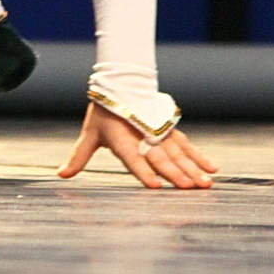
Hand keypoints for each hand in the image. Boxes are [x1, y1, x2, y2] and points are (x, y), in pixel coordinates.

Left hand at [57, 102, 216, 189]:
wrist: (120, 84)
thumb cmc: (103, 115)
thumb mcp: (89, 134)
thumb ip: (79, 157)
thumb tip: (61, 175)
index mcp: (121, 138)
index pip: (132, 158)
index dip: (143, 172)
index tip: (155, 187)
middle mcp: (143, 136)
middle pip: (160, 157)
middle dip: (175, 173)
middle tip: (189, 188)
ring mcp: (159, 133)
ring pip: (178, 152)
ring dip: (193, 168)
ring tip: (205, 184)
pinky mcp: (169, 130)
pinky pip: (187, 144)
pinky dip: (200, 156)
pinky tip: (212, 168)